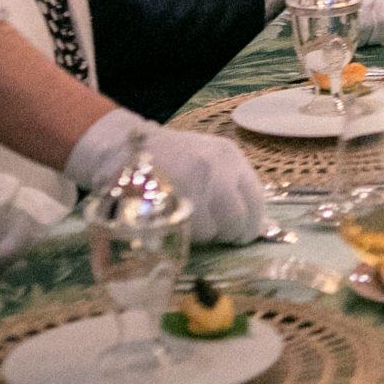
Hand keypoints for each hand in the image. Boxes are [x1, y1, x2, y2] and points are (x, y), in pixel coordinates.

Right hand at [67, 109, 268, 242]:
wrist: (120, 148)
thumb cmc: (170, 158)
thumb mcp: (208, 161)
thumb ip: (233, 188)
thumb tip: (263, 227)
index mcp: (228, 156)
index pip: (256, 198)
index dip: (252, 222)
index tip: (244, 233)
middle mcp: (214, 169)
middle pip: (239, 219)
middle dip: (231, 233)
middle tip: (218, 234)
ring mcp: (192, 185)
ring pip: (214, 230)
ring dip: (204, 234)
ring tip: (187, 219)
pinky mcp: (169, 201)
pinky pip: (188, 234)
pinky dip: (184, 235)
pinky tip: (173, 221)